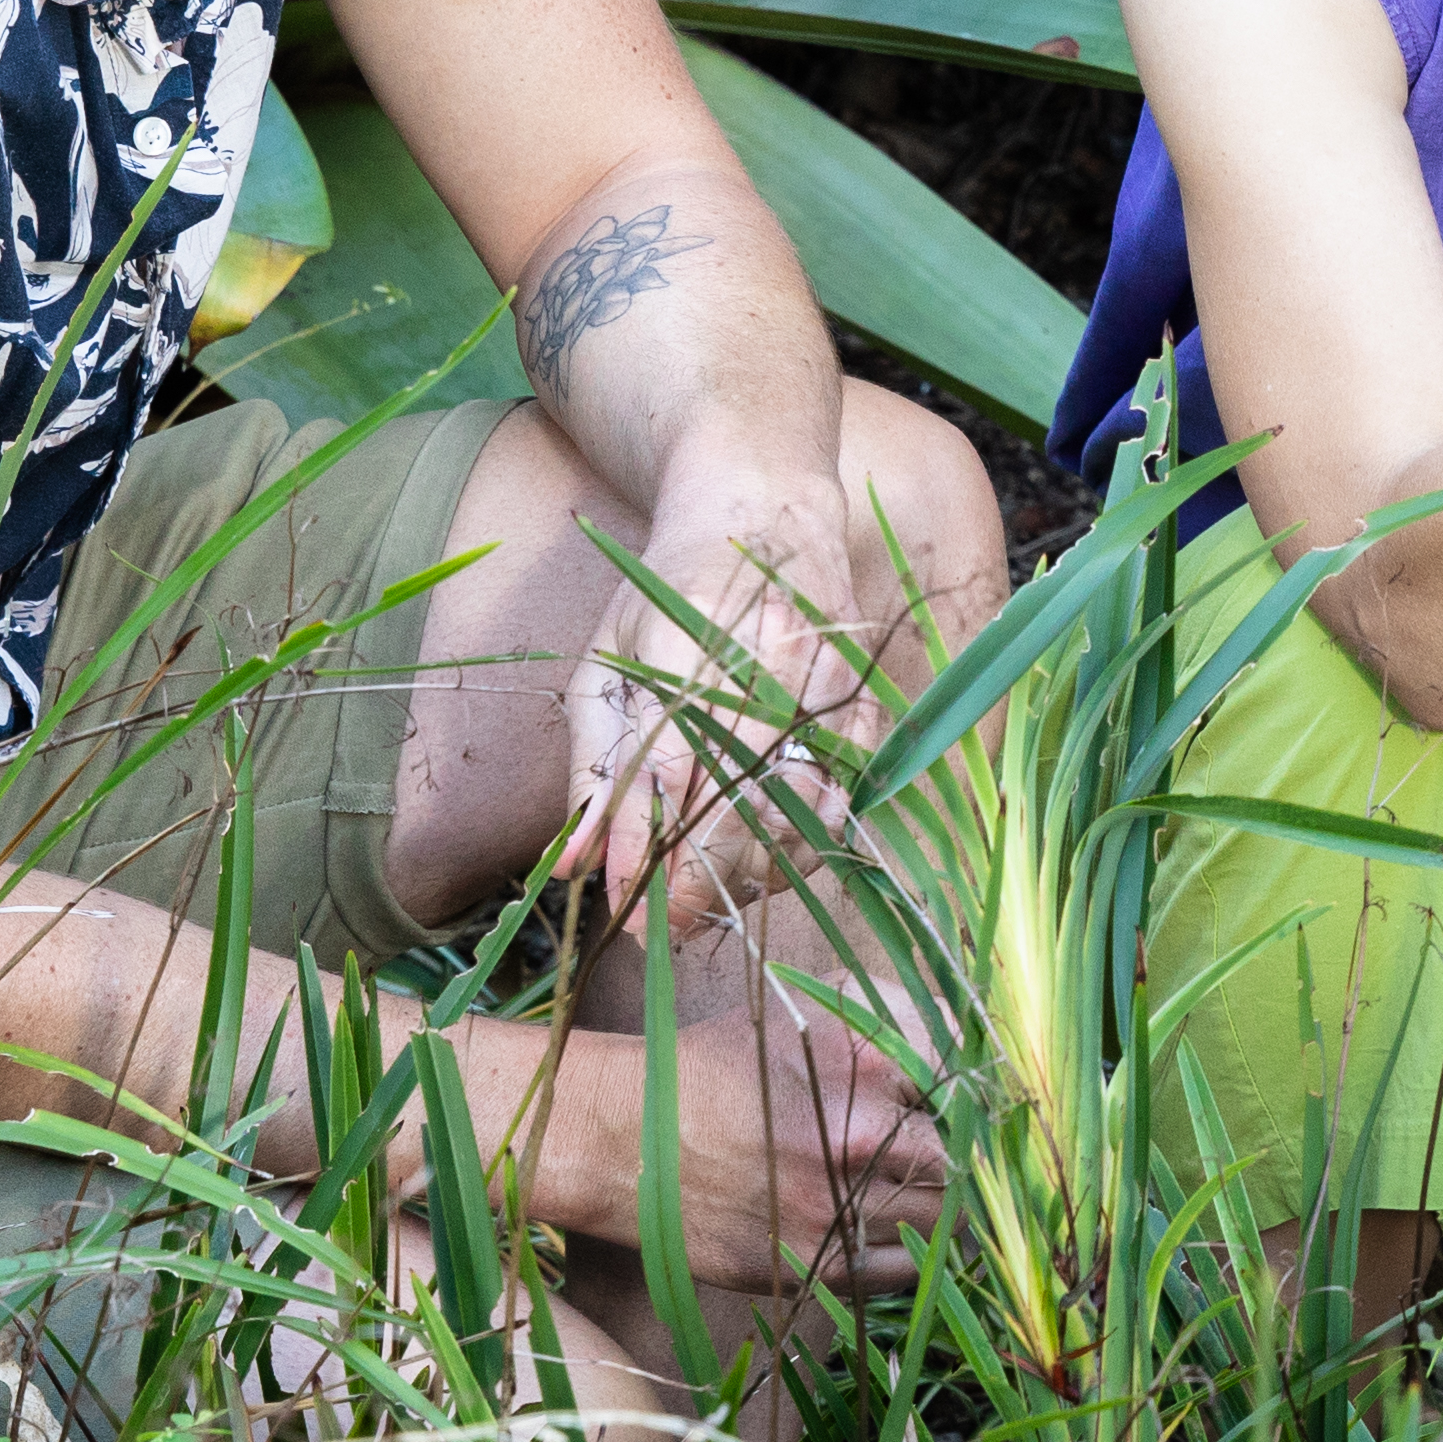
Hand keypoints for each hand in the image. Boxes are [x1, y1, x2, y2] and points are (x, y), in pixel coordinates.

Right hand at [490, 980, 948, 1300]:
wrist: (622, 1136)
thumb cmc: (715, 1068)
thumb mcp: (800, 1018)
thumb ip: (886, 1027)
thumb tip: (966, 1045)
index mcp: (858, 1074)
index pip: (964, 1096)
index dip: (973, 1103)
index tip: (973, 1109)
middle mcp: (851, 1146)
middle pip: (961, 1167)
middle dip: (965, 1162)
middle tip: (960, 1158)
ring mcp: (828, 1214)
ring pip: (937, 1226)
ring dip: (942, 1211)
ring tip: (927, 1194)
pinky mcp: (805, 1267)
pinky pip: (896, 1276)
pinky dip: (909, 1258)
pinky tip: (894, 1233)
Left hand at [555, 466, 876, 923]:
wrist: (765, 515)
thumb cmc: (669, 597)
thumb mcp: (607, 665)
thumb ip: (593, 768)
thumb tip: (575, 869)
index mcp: (690, 631)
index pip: (670, 761)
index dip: (647, 843)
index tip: (622, 902)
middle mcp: (771, 657)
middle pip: (742, 800)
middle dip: (697, 879)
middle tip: (658, 925)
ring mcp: (829, 683)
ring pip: (798, 813)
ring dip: (748, 875)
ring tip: (701, 899)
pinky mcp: (866, 707)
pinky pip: (843, 805)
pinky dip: (802, 851)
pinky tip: (759, 866)